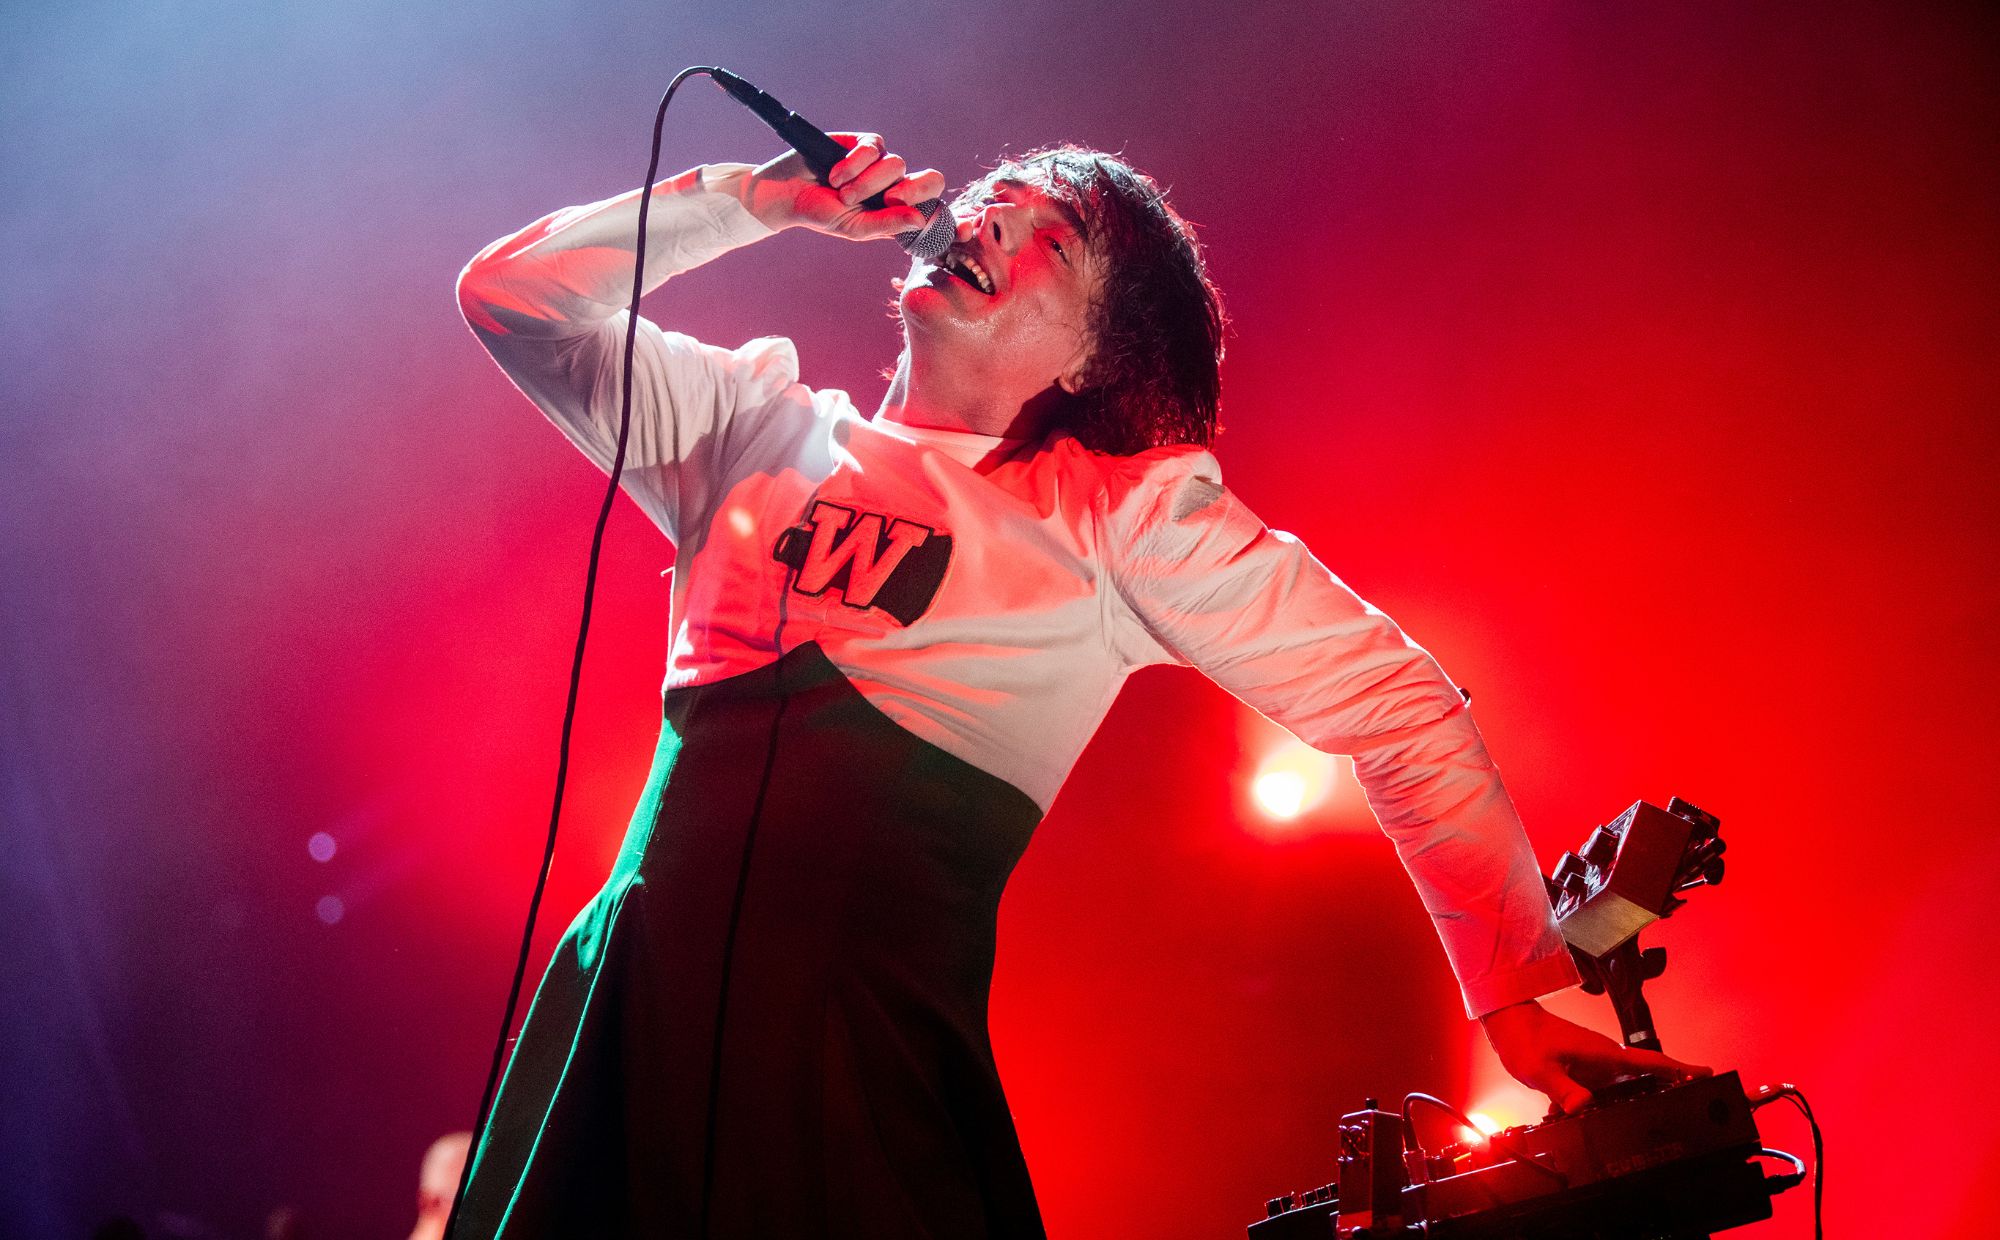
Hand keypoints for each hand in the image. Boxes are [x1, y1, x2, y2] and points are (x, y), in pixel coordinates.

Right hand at [739, 132, 944, 242]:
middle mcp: (896, 187)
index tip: (968, 228)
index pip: (936, 213)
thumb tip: (921, 219)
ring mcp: (882, 164)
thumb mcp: (854, 229)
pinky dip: (856, 164)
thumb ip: (887, 225)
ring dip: (867, 183)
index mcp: (899, 213)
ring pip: (898, 165)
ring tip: (842, 193)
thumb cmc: (820, 215)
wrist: (785, 193)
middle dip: (915, 190)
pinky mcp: (865, 144)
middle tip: (891, 199)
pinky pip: (876, 148)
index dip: (955, 219)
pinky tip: (835, 175)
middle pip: (932, 180)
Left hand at [1478, 999, 1710, 1115]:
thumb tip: (1584, 1108)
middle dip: (1673, 1089)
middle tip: (1701, 1105)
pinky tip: (1600, 1122)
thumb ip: (1562, 1089)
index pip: (1650, 1062)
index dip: (1680, 1069)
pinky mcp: (1584, 1073)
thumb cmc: (1524, 1039)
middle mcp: (1605, 1060)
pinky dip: (1606, 1106)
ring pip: (1625, 1088)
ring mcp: (1596, 1066)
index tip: (1708, 1073)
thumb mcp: (1541, 1069)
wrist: (1508, 1023)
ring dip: (1639, 1102)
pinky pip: (1603, 1093)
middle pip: (1648, 1077)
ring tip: (1660, 1122)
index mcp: (1602, 1054)